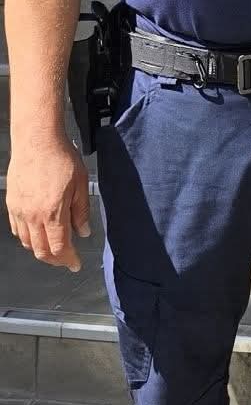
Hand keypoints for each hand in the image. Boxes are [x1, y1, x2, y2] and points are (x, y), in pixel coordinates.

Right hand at [7, 134, 91, 270]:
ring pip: (27, 243)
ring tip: (53, 246)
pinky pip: (17, 230)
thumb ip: (81, 211)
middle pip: (42, 250)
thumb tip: (83, 232)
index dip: (68, 260)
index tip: (75, 264)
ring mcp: (20, 211)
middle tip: (66, 258)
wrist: (37, 140)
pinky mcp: (12, 204)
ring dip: (41, 249)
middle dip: (55, 259)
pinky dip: (27, 237)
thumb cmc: (60, 157)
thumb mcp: (81, 183)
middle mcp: (33, 216)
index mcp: (53, 212)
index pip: (60, 248)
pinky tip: (36, 233)